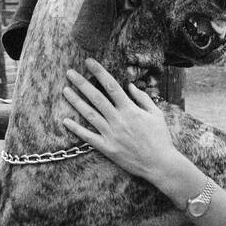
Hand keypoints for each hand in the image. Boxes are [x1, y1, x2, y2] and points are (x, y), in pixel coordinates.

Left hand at [61, 57, 176, 182]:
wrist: (159, 164)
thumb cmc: (160, 138)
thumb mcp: (156, 114)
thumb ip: (143, 98)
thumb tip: (130, 86)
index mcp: (130, 109)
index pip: (111, 85)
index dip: (99, 71)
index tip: (89, 61)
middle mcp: (118, 120)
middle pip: (96, 97)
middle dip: (81, 83)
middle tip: (69, 72)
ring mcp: (111, 134)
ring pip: (89, 114)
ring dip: (76, 101)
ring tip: (65, 90)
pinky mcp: (107, 148)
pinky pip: (88, 137)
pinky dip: (76, 129)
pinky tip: (65, 120)